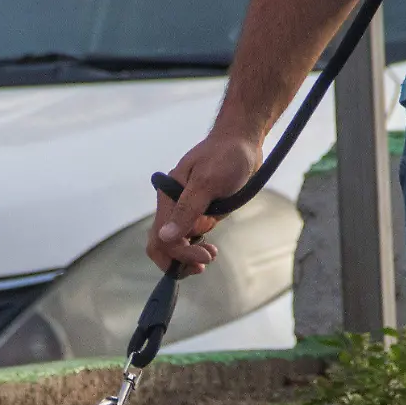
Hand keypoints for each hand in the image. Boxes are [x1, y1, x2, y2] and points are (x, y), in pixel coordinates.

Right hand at [147, 127, 261, 273]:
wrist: (243, 142)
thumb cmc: (226, 156)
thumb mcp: (207, 183)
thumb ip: (186, 210)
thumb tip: (164, 237)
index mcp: (169, 197)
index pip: (162, 238)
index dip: (179, 254)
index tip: (204, 259)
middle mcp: (174, 204)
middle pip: (164, 244)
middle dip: (181, 259)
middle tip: (206, 262)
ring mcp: (187, 209)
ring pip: (178, 243)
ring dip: (191, 254)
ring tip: (211, 253)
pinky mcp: (201, 211)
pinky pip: (192, 235)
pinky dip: (199, 245)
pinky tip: (211, 245)